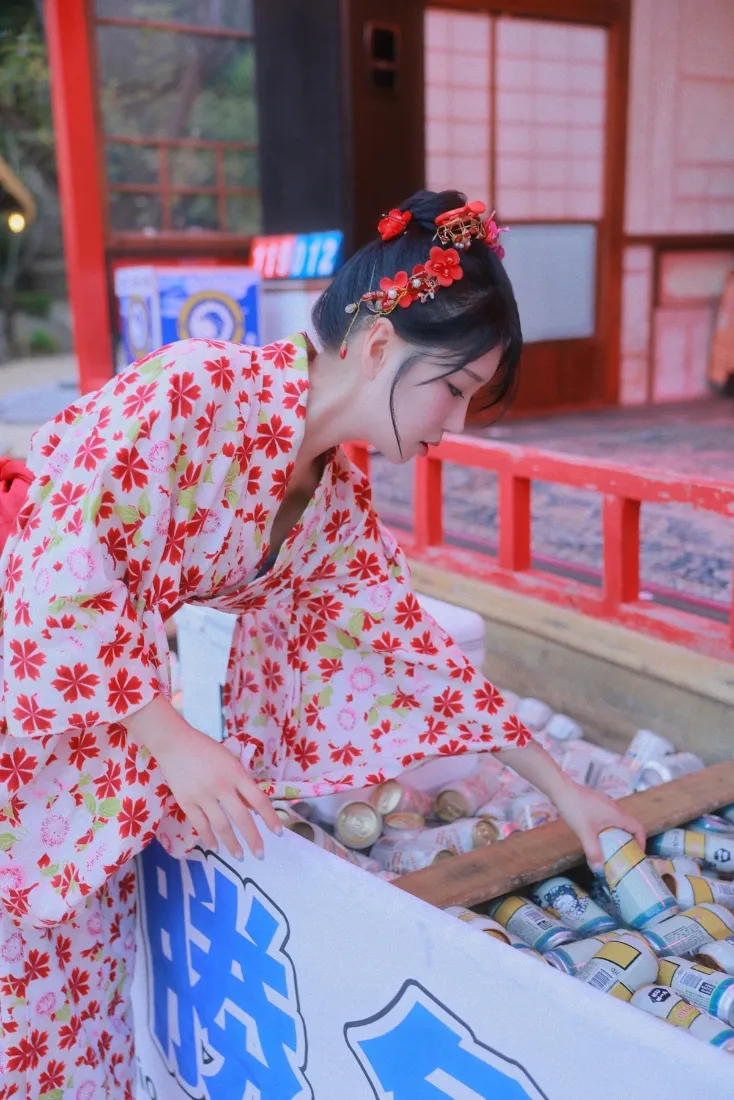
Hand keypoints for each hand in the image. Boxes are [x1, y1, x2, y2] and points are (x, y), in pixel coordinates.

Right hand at [126, 698, 282, 859]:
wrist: (175, 744)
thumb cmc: (206, 749)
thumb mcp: (230, 760)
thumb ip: (240, 782)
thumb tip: (251, 806)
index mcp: (236, 773)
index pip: (259, 800)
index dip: (270, 818)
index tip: (278, 832)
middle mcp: (222, 786)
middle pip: (242, 817)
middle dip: (253, 838)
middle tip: (260, 854)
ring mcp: (203, 795)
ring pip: (221, 825)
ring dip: (232, 843)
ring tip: (240, 856)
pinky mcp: (186, 802)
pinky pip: (200, 825)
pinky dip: (209, 838)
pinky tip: (216, 847)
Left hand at [553, 782, 645, 871]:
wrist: (560, 789)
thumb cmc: (574, 809)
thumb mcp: (584, 833)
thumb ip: (592, 851)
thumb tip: (599, 869)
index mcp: (617, 815)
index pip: (638, 828)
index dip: (642, 841)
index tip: (638, 853)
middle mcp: (615, 808)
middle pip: (629, 825)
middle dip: (628, 840)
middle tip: (623, 854)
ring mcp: (605, 804)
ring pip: (618, 821)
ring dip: (617, 834)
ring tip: (610, 847)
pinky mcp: (596, 802)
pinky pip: (608, 817)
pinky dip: (608, 827)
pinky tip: (596, 834)